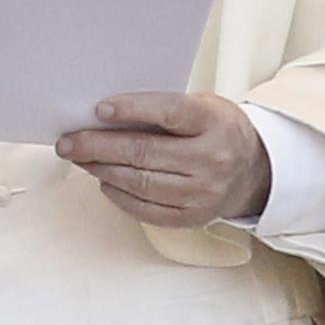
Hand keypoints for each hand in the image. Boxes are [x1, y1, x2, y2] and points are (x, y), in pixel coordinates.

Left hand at [56, 92, 271, 228]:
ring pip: (141, 183)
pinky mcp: (193, 218)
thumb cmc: (217, 130)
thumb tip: (106, 115)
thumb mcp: (203, 106)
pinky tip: (104, 180)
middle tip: (68, 141)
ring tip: (79, 159)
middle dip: (99, 147)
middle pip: (146, 153)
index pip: (169, 112)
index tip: (98, 110)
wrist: (255, 171)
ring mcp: (203, 193)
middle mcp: (211, 159)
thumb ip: (163, 108)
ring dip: (102, 170)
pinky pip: (148, 209)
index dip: (132, 109)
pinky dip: (120, 195)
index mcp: (214, 122)